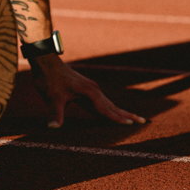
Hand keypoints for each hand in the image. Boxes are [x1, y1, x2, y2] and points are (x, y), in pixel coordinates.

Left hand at [30, 54, 145, 127]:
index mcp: (89, 91)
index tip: (130, 125)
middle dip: (127, 115)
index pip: (106, 108)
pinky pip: (101, 103)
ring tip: (134, 119)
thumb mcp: (51, 97)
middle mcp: (93, 90)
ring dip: (121, 112)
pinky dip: (109, 109)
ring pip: (109, 104)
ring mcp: (90, 89)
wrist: (45, 62)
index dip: (116, 118)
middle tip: (143, 122)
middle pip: (113, 105)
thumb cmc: (49, 78)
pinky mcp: (85, 90)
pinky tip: (112, 114)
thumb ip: (55, 113)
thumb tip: (53, 128)